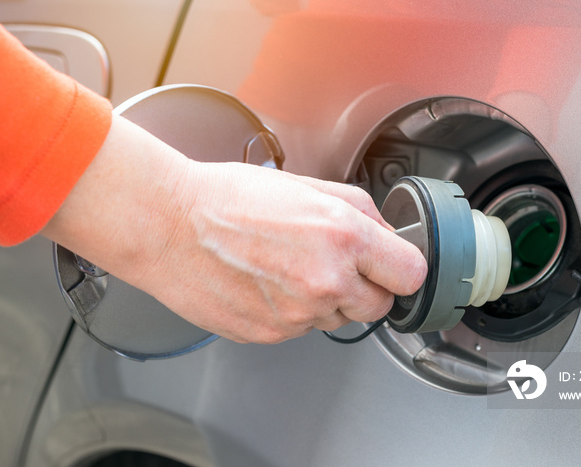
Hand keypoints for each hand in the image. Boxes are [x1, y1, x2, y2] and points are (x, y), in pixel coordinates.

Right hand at [42, 116, 426, 343]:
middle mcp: (326, 282)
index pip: (411, 275)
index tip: (392, 266)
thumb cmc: (228, 200)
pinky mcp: (270, 335)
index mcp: (343, 237)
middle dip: (365, 288)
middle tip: (334, 264)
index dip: (402, 268)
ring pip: (337, 319)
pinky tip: (267, 282)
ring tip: (288, 267)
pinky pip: (300, 330)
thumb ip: (359, 211)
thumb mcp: (306, 185)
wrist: (168, 225)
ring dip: (325, 300)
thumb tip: (385, 234)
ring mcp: (298, 316)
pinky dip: (292, 311)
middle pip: (379, 307)